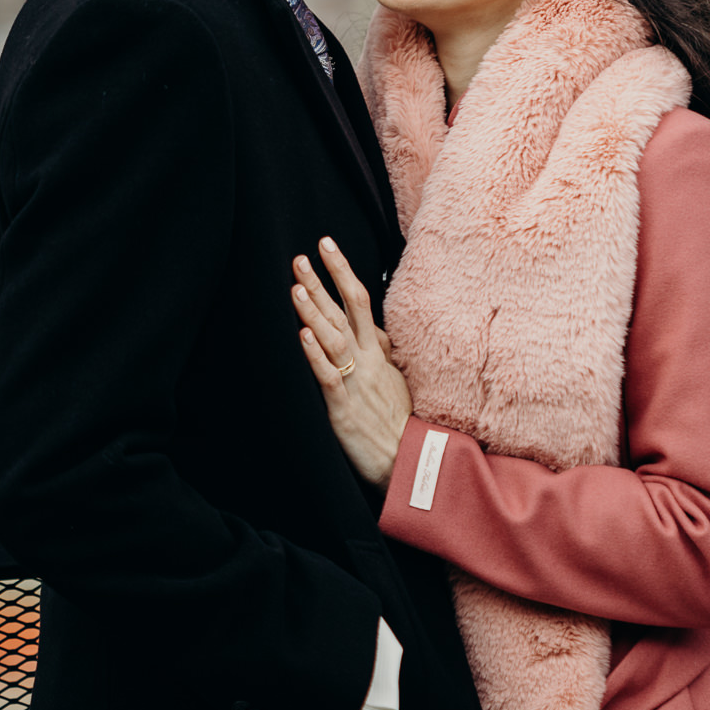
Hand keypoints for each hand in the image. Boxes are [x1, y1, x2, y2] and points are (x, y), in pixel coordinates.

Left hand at [293, 238, 409, 489]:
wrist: (413, 465)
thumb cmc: (403, 425)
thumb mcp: (398, 381)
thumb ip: (385, 354)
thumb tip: (379, 332)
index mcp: (378, 353)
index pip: (360, 301)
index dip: (342, 272)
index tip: (326, 245)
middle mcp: (369, 362)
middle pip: (345, 313)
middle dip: (322, 282)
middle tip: (302, 256)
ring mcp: (357, 384)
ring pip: (335, 339)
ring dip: (315, 312)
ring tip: (296, 287)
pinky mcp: (344, 410)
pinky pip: (330, 377)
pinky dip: (316, 356)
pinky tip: (302, 336)